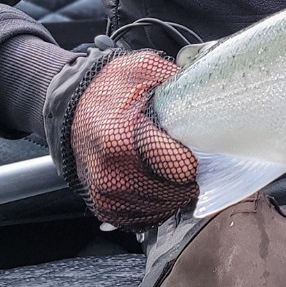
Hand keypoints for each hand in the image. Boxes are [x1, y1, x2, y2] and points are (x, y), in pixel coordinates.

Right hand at [51, 49, 197, 228]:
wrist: (74, 106)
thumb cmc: (111, 87)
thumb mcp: (145, 70)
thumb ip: (177, 83)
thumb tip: (211, 94)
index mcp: (122, 141)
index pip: (181, 169)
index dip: (198, 156)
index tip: (200, 145)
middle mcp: (111, 174)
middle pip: (176, 192)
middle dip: (190, 175)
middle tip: (188, 153)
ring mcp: (107, 194)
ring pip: (164, 208)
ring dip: (176, 191)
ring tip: (173, 165)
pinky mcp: (105, 207)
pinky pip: (145, 217)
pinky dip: (158, 202)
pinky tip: (158, 180)